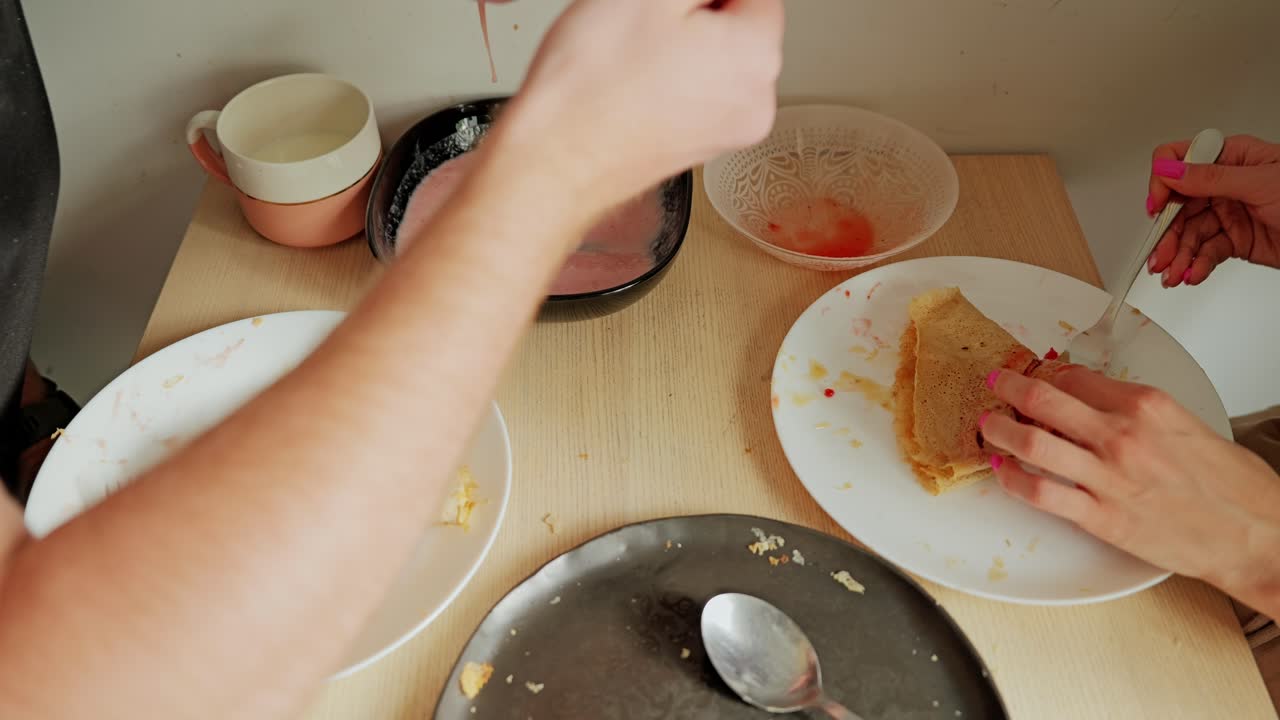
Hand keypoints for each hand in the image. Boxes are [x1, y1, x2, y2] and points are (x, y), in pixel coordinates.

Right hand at [500, 0, 782, 206]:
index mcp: (758, 56)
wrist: (555, 158)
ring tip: (636, 53)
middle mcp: (757, 102)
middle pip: (740, 27)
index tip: (668, 3)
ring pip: (717, 61)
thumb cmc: (594, 84)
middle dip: (698, 14)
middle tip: (646, 21)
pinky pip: (697, 94)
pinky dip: (673, 78)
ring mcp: (728, 132)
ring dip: (683, 45)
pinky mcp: (699, 147)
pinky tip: (635, 80)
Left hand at [982, 366, 1279, 612]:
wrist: (1254, 534)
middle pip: (1044, 399)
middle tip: (997, 383)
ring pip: (1033, 442)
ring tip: (988, 424)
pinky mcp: (1101, 517)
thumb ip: (1139, 412)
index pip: (1076, 377)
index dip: (1049, 375)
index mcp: (1146, 405)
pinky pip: (1040, 492)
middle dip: (1011, 386)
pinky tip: (1002, 470)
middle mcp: (1122, 435)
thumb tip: (1101, 401)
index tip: (1037, 377)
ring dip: (1000, 429)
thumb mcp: (1186, 425)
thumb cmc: (1231, 485)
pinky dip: (1011, 478)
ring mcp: (1108, 476)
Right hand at [1146, 134, 1279, 286]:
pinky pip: (1206, 252)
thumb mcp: (1261, 182)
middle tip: (1160, 256)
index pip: (1180, 161)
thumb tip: (1170, 170)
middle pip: (1179, 206)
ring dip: (1178, 256)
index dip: (1164, 183)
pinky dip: (1196, 265)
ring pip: (1189, 234)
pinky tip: (1193, 274)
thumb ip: (1211, 178)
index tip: (1157, 208)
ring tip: (1174, 274)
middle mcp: (1225, 184)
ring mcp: (1229, 213)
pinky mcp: (1236, 240)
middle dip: (1167, 234)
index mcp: (1231, 158)